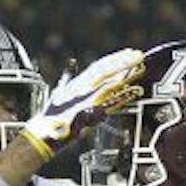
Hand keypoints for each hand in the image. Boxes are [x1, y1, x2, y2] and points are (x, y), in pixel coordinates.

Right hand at [24, 47, 145, 150]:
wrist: (44, 133)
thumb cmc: (52, 115)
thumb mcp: (60, 90)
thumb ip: (68, 76)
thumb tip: (72, 62)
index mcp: (78, 82)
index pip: (100, 66)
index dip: (115, 58)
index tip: (129, 52)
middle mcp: (83, 88)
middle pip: (107, 71)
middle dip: (124, 62)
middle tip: (140, 55)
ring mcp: (87, 100)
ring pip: (111, 84)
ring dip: (126, 76)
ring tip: (141, 68)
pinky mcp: (89, 113)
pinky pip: (110, 103)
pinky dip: (123, 97)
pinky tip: (135, 91)